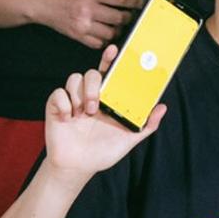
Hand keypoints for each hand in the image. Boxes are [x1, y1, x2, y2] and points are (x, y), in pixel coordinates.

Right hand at [31, 0, 143, 48]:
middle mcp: (88, 10)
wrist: (40, 2)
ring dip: (118, 30)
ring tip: (118, 25)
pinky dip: (105, 40)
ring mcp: (82, 25)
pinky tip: (106, 33)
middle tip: (131, 15)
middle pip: (119, 18)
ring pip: (111, 33)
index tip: (142, 4)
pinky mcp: (77, 36)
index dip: (135, 2)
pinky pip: (98, 43)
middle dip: (129, 17)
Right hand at [39, 50, 165, 180]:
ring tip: (83, 114)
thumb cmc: (102, 152)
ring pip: (74, 78)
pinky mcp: (55, 107)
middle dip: (93, 85)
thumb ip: (146, 125)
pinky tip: (67, 118)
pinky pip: (58, 93)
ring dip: (79, 95)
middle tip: (95, 106)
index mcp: (107, 99)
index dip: (110, 58)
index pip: (109, 73)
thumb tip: (163, 107)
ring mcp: (73, 101)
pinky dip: (63, 104)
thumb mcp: (128, 139)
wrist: (77, 168)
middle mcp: (90, 96)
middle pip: (91, 73)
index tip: (114, 50)